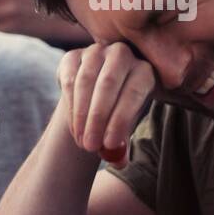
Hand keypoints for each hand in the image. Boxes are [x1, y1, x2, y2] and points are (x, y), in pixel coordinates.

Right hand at [57, 41, 155, 166]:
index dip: (121, 119)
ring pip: (86, 81)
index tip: (110, 145)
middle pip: (109, 83)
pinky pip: (69, 80)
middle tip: (90, 146)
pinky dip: (71, 107)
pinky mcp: (73, 56)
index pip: (133, 92)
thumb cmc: (118, 112)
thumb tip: (119, 162)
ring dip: (82, 115)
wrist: (96, 96)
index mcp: (144, 70)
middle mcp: (122, 55)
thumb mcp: (126, 126)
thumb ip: (123, 144)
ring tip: (82, 142)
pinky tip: (75, 129)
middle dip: (98, 118)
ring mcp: (96, 52)